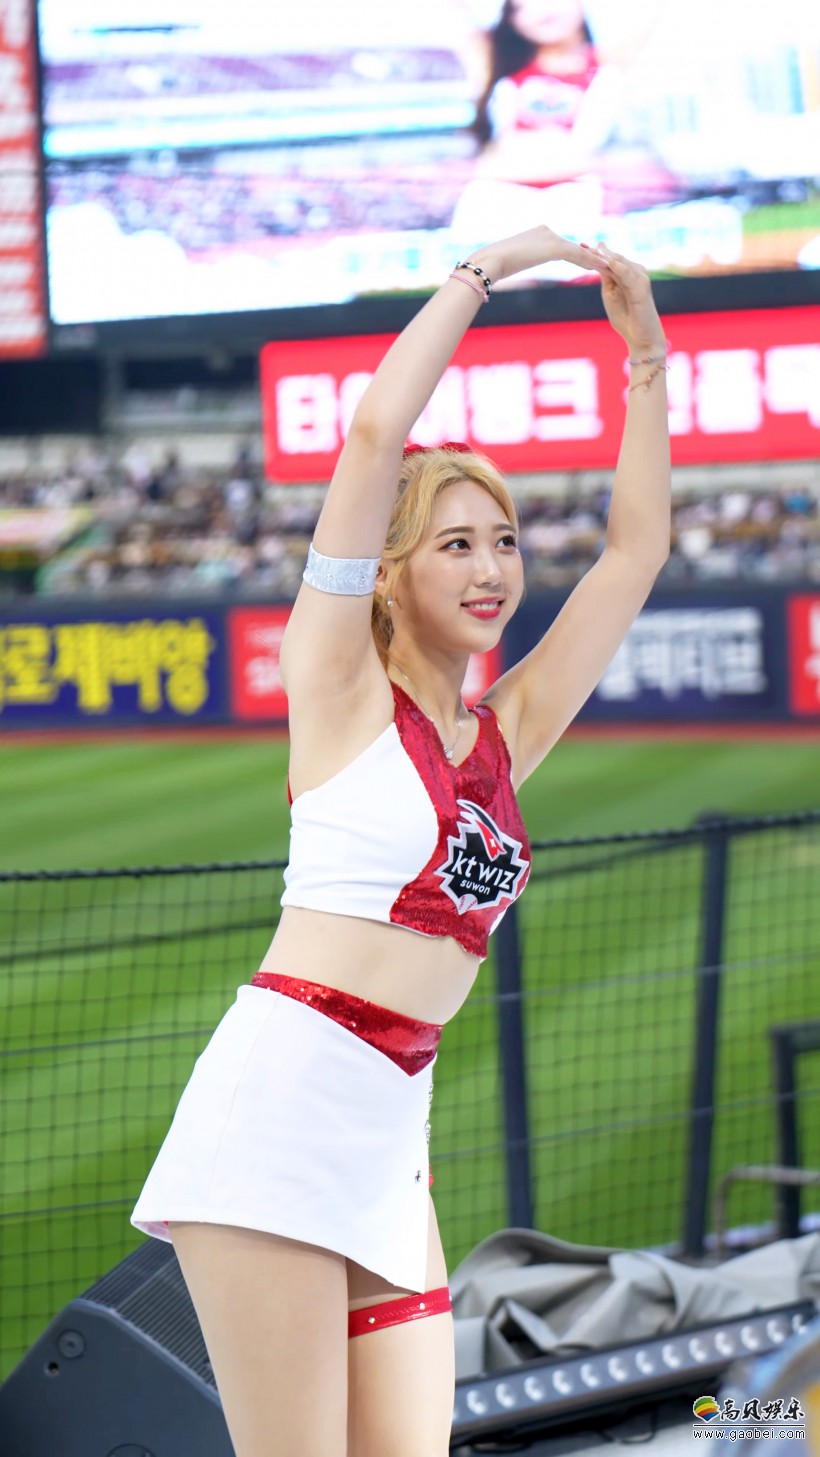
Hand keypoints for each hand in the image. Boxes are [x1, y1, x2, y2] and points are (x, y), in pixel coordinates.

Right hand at [470, 225, 612, 283]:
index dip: (579, 256)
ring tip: (610, 266)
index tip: (591, 264)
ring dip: (594, 260)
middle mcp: (546, 231)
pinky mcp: (553, 247)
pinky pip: (577, 255)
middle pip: (573, 247)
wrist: (490, 261)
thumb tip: (509, 267)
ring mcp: (550, 237)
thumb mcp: (509, 263)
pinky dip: (591, 261)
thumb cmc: (493, 264)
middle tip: (606, 264)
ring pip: (578, 250)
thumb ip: (516, 261)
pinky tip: (602, 267)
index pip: (563, 246)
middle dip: (589, 257)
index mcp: (538, 234)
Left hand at [593, 244, 664, 354]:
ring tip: (592, 250)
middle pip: (616, 258)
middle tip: (582, 246)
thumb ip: (607, 277)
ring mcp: (640, 279)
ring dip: (606, 256)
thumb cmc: (626, 317)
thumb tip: (597, 261)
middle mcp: (636, 272)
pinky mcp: (641, 288)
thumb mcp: (611, 294)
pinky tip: (606, 261)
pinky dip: (616, 266)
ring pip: (621, 263)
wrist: (640, 338)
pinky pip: (627, 274)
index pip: (611, 259)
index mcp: (628, 274)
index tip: (580, 246)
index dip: (596, 254)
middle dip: (599, 252)